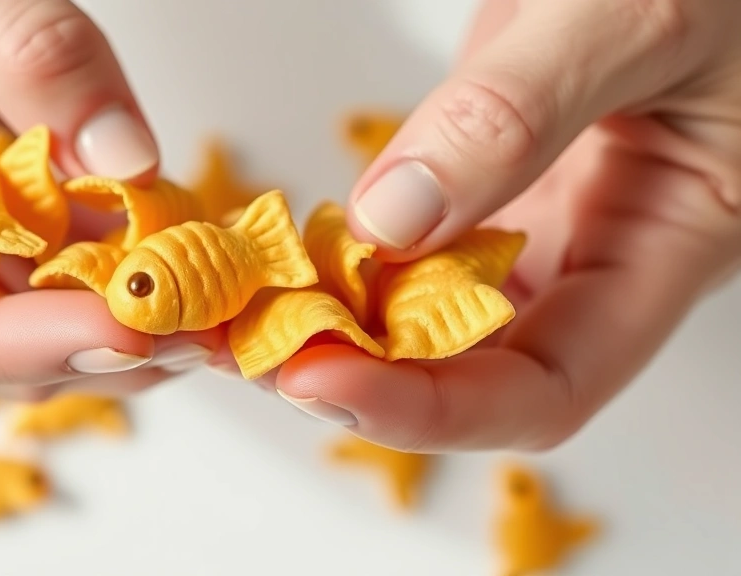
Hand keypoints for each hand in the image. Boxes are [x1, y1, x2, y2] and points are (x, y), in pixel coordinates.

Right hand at [0, 0, 219, 400]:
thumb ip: (21, 44)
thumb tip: (129, 159)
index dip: (3, 347)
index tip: (121, 330)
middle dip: (81, 345)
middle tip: (195, 334)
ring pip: (18, 290)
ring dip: (113, 307)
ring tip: (204, 302)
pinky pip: (52, 226)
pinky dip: (116, 244)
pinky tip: (177, 239)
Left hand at [275, 0, 740, 449]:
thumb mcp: (631, 18)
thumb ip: (513, 117)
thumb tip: (391, 222)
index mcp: (667, 245)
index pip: (546, 387)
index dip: (433, 410)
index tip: (322, 382)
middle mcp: (594, 248)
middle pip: (473, 369)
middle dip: (360, 378)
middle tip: (255, 353)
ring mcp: (537, 211)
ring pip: (432, 312)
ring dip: (340, 326)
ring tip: (249, 315)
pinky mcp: (489, 169)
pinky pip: (411, 242)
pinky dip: (346, 258)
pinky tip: (289, 255)